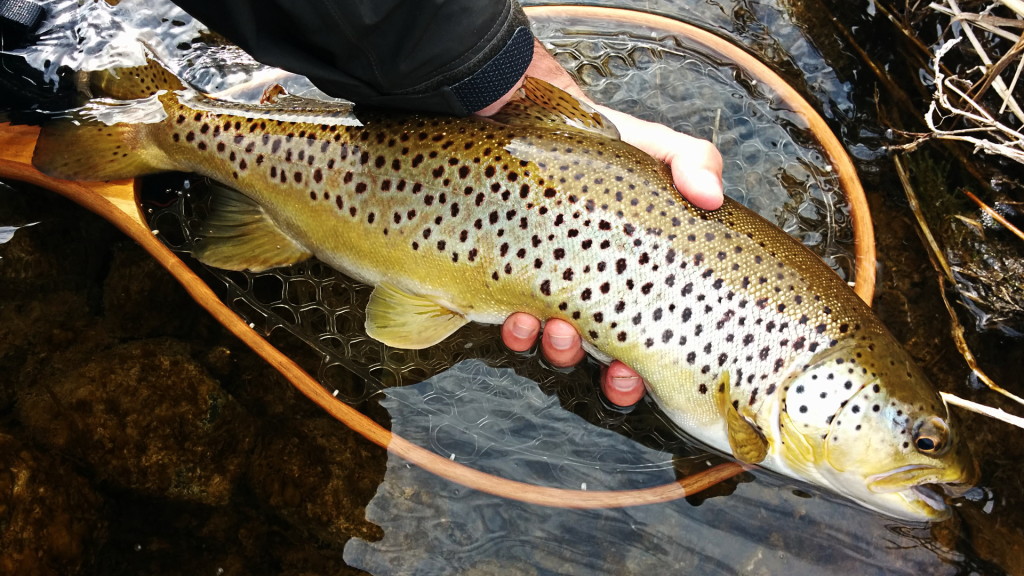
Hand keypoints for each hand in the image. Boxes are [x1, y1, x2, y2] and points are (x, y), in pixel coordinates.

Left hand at [488, 39, 723, 406]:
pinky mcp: (503, 279)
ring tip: (556, 332)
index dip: (641, 374)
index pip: (645, 340)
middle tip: (608, 368)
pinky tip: (518, 318)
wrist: (520, 117)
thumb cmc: (596, 141)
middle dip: (608, 378)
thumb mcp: (654, 147)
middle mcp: (590, 292)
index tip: (637, 377)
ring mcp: (545, 289)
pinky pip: (509, 322)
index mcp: (632, 277)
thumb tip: (712, 197)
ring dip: (557, 352)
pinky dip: (516, 331)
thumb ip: (693, 162)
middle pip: (603, 359)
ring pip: (552, 347)